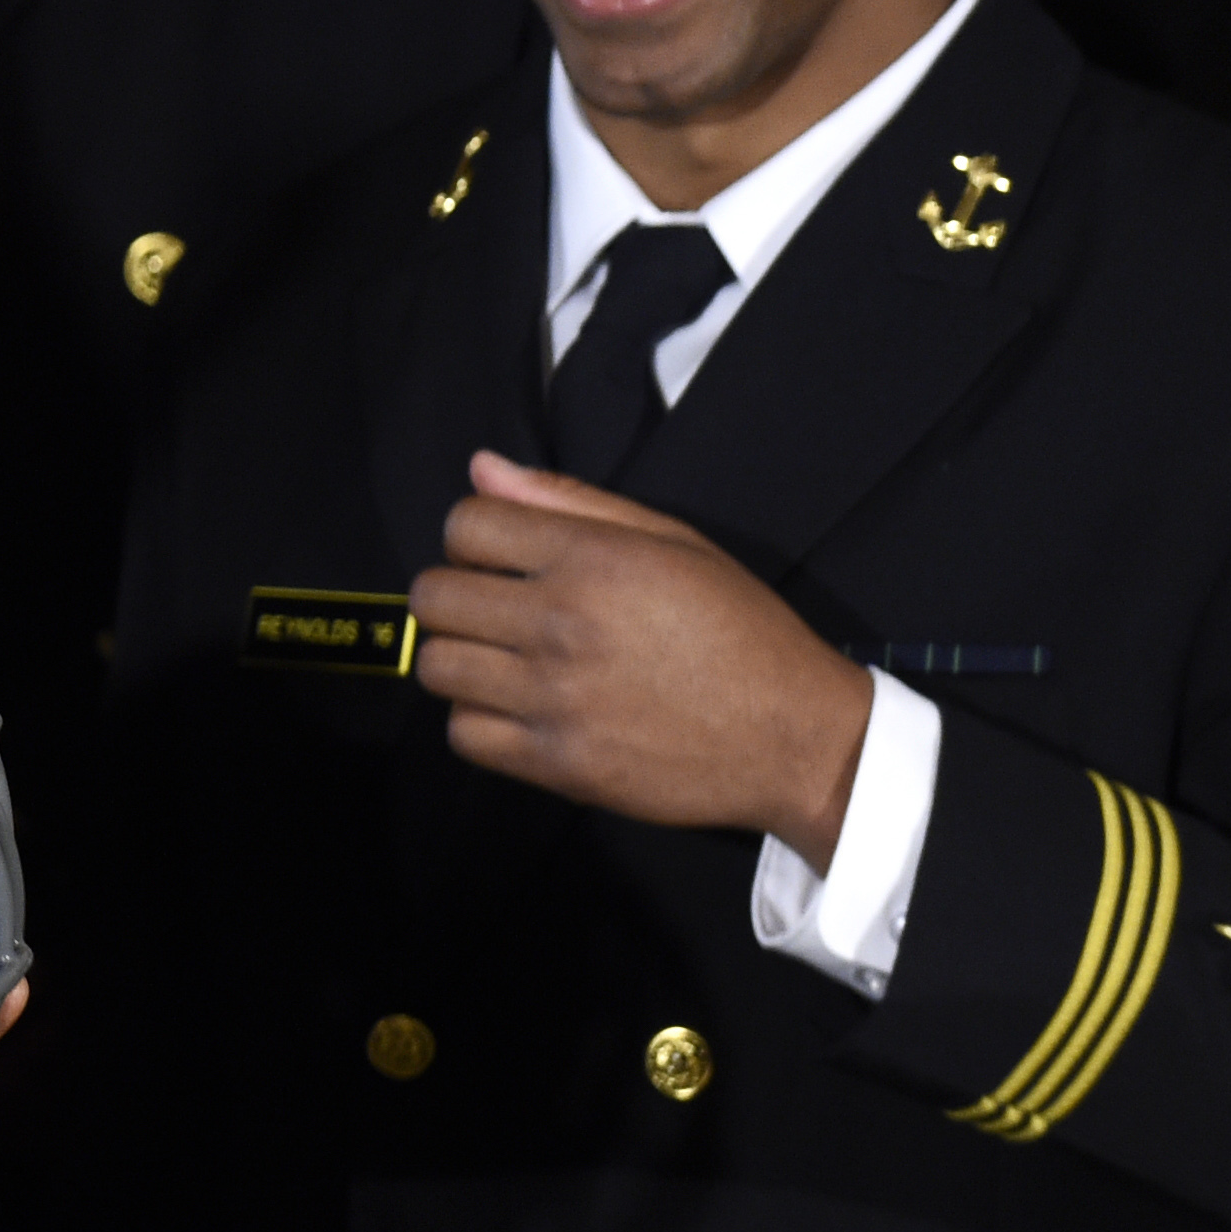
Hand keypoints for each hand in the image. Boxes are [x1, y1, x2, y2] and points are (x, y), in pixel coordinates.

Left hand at [410, 451, 872, 867]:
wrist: (796, 739)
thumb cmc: (740, 631)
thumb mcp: (673, 541)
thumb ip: (570, 500)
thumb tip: (481, 467)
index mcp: (593, 559)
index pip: (464, 524)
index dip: (474, 536)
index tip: (503, 558)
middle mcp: (563, 624)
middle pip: (433, 596)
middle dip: (457, 594)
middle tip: (497, 609)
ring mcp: (557, 698)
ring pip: (437, 666)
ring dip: (461, 657)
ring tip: (504, 660)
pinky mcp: (560, 764)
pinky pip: (463, 735)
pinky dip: (478, 721)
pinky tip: (518, 708)